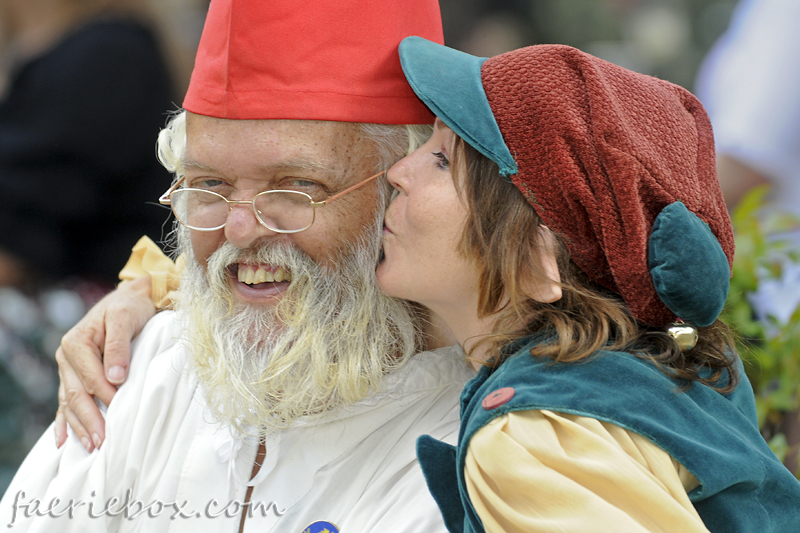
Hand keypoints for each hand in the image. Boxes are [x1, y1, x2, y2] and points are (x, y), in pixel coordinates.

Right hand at [54, 275, 155, 450]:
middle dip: (90, 420)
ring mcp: (68, 367)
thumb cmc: (130, 306)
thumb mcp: (125, 318)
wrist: (130, 298)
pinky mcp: (75, 374)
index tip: (121, 412)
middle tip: (103, 442)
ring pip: (70, 402)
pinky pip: (66, 401)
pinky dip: (65, 421)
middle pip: (77, 395)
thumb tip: (116, 378)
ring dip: (80, 426)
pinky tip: (63, 441)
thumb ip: (119, 346)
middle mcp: (67, 356)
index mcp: (76, 343)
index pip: (91, 378)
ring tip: (92, 447)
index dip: (106, 397)